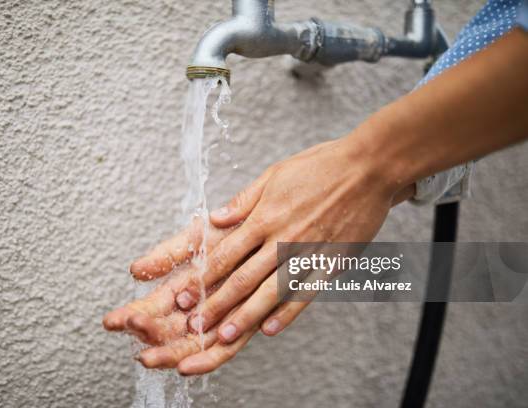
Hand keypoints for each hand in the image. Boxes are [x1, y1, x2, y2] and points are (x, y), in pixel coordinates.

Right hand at [103, 219, 258, 374]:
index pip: (154, 306)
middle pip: (170, 330)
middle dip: (147, 336)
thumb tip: (136, 271)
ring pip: (193, 343)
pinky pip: (227, 350)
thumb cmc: (239, 229)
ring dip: (169, 353)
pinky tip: (187, 367)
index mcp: (186, 285)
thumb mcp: (200, 237)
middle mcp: (201, 306)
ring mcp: (223, 317)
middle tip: (130, 337)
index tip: (114, 321)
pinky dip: (207, 359)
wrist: (276, 223)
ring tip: (149, 357)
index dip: (134, 314)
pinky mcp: (248, 324)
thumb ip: (170, 254)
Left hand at [167, 137, 412, 343]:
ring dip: (246, 316)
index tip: (185, 295)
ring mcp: (308, 254)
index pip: (226, 254)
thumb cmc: (319, 166)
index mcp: (265, 217)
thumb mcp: (274, 175)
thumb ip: (244, 201)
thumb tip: (215, 219)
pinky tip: (269, 329)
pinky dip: (287, 313)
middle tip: (196, 326)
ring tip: (226, 335)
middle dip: (217, 304)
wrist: (367, 169)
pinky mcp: (331, 264)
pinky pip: (306, 293)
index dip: (203, 277)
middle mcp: (283, 239)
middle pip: (244, 278)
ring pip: (271, 292)